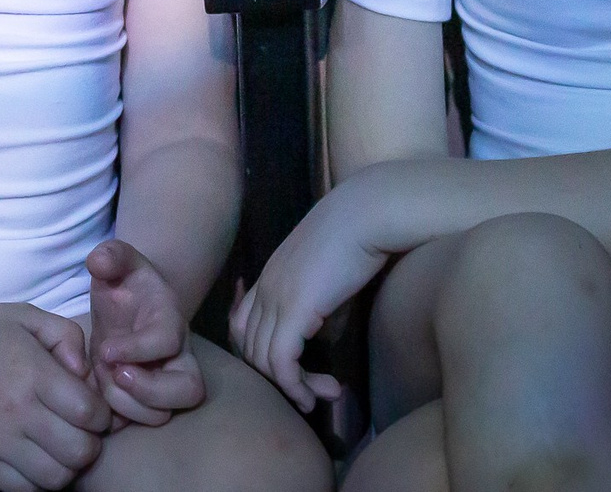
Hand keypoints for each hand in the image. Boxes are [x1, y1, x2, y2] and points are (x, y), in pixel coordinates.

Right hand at [0, 302, 112, 490]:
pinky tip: (34, 457)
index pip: (90, 412)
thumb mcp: (26, 316)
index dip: (102, 414)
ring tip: (58, 445)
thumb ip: (68, 337)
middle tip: (80, 429)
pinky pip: (24, 489)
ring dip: (66, 465)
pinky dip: (38, 479)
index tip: (91, 407)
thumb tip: (86, 375)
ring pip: (56, 478)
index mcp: (30, 372)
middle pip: (80, 452)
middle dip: (90, 443)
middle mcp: (15, 411)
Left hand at [85, 241, 203, 426]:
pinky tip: (98, 393)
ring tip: (103, 380)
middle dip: (148, 390)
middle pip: (189, 391)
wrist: (129, 307)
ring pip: (161, 414)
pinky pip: (138, 424)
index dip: (137, 349)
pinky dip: (115, 416)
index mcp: (170, 321)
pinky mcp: (146, 403)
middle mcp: (177, 357)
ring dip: (126, 404)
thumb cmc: (125, 285)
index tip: (104, 348)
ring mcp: (164, 384)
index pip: (167, 341)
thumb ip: (111, 254)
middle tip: (114, 373)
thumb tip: (99, 260)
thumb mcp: (118, 261)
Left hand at [228, 182, 383, 411]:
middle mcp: (264, 288)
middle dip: (280, 380)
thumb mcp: (334, 280)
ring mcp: (275, 297)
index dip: (261, 354)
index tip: (292, 372)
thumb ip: (322, 309)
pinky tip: (316, 395)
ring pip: (263, 361)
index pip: (242, 326)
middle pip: (250, 348)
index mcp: (269, 277)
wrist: (369, 213)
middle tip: (314, 395)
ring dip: (293, 388)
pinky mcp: (294, 309)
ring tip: (323, 398)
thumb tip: (324, 339)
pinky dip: (295, 386)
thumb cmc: (360, 237)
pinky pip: (280, 362)